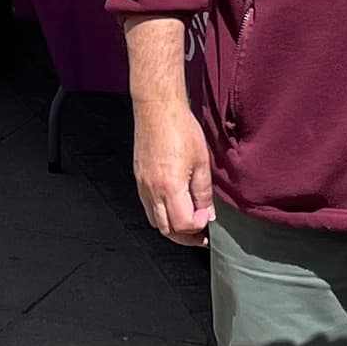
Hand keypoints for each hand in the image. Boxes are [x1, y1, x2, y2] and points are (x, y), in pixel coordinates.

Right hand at [125, 18, 210, 244]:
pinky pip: (148, 207)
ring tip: (189, 223)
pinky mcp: (138, 178)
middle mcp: (152, 190)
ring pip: (155, 221)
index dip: (198, 228)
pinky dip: (161, 214)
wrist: (156, 108)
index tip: (208, 219)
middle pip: (166, 230)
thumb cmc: (180, 128)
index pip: (183, 225)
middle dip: (185, 237)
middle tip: (201, 235)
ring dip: (172, 228)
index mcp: (170, 187)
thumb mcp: (201, 161)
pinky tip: (174, 206)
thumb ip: (204, 192)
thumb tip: (208, 213)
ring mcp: (142, 185)